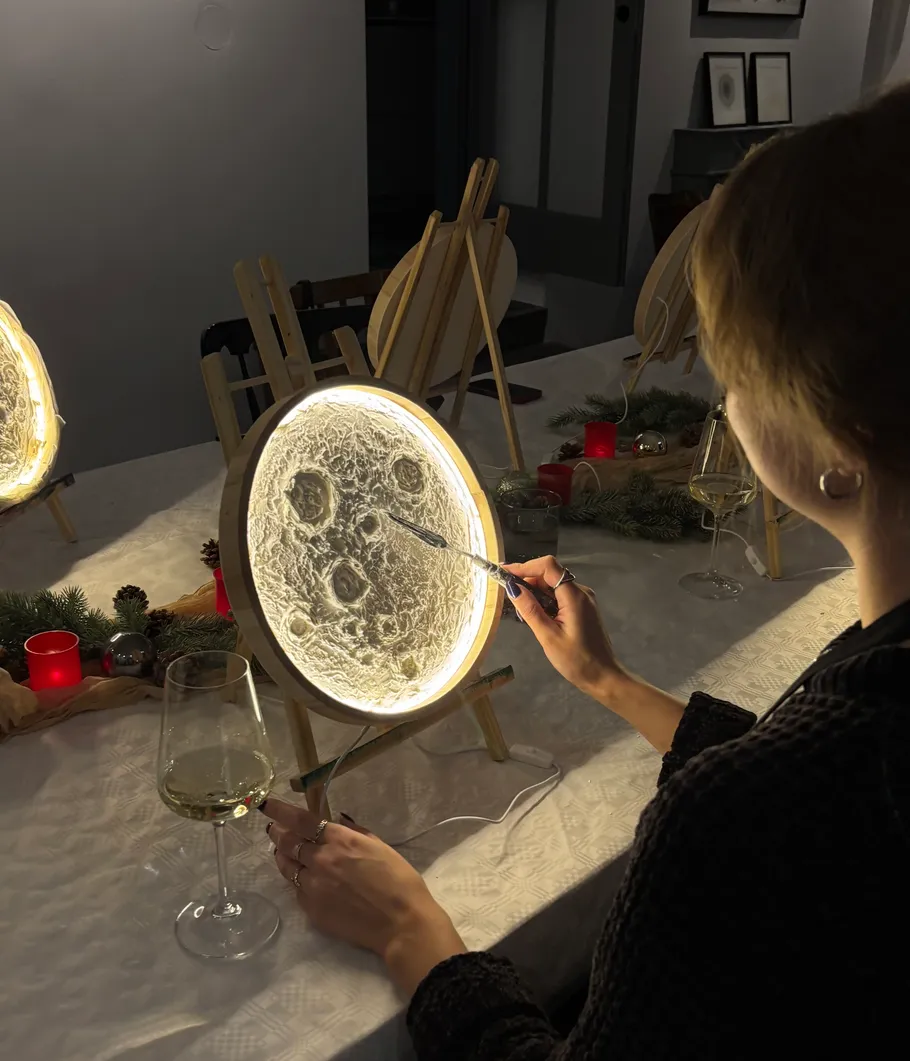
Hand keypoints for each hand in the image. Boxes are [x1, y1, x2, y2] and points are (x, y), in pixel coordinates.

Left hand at [262, 798, 465, 994]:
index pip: (300, 820)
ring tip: (281, 851)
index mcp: (339, 840)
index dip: (280, 810)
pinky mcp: (311, 910)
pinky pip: (297, 889)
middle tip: (273, 828)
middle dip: (277, 832)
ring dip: (282, 855)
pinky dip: (297, 880)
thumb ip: (354, 832)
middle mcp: (320, 860)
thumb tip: (337, 821)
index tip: (266, 804)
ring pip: (287, 866)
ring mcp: (312, 886)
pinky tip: (303, 879)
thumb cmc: (398, 879)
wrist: (400, 923)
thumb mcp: (379, 845)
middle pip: (287, 842)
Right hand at [503, 555, 627, 700]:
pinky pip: (559, 595)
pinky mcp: (582, 608)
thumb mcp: (548, 637)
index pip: (548, 566)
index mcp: (574, 596)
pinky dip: (544, 599)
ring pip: (553, 584)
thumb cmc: (576, 661)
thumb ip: (530, 610)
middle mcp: (581, 592)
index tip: (504, 572)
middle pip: (550, 573)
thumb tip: (512, 588)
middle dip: (527, 579)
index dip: (525, 566)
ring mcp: (583, 599)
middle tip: (507, 593)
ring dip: (534, 590)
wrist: (603, 677)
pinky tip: (535, 614)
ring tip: (520, 608)